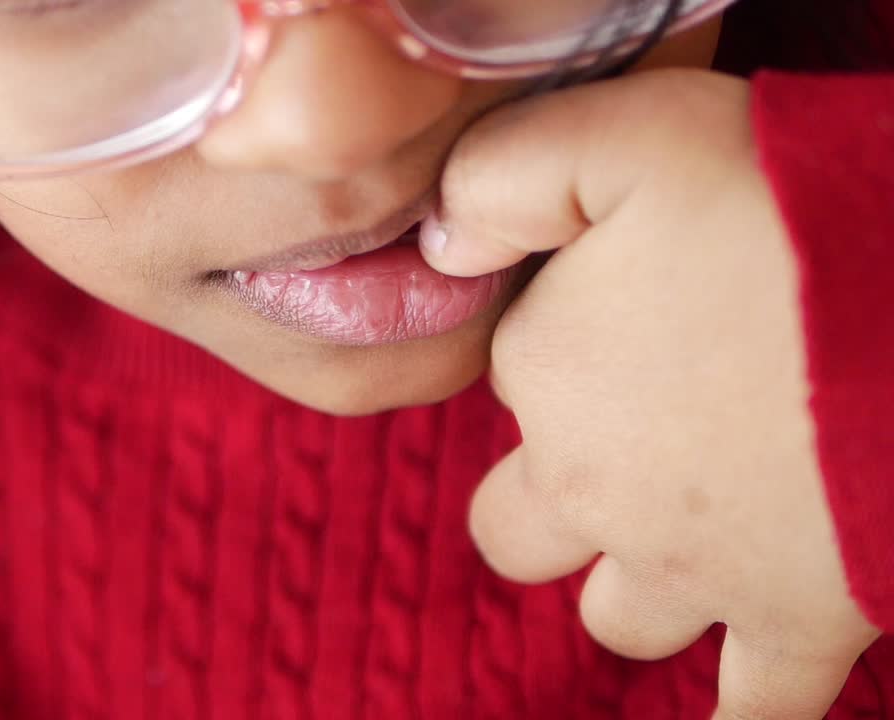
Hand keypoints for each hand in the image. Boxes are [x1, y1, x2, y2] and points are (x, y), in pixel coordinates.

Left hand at [421, 69, 881, 718]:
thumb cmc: (790, 209)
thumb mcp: (626, 136)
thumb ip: (504, 179)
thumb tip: (440, 246)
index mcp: (546, 372)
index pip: (515, 371)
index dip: (565, 339)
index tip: (634, 304)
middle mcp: (593, 488)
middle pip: (518, 525)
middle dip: (551, 495)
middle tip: (632, 439)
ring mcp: (691, 571)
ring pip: (615, 613)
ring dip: (635, 584)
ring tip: (696, 531)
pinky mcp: (800, 623)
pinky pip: (753, 709)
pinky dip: (743, 713)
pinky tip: (740, 705)